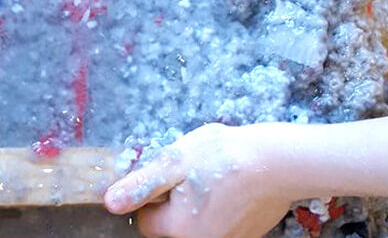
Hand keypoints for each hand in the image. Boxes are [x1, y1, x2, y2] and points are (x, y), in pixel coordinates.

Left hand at [103, 123, 293, 237]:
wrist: (278, 162)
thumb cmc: (223, 157)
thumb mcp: (175, 162)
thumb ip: (142, 185)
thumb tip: (109, 203)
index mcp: (179, 231)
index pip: (146, 221)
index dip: (152, 195)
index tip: (170, 173)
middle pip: (171, 225)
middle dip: (175, 198)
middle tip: (192, 170)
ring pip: (195, 224)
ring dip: (197, 202)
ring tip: (213, 174)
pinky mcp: (245, 237)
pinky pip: (219, 224)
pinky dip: (219, 206)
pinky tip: (230, 184)